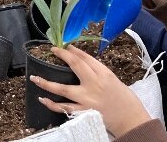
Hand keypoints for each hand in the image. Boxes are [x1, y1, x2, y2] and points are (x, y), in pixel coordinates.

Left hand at [30, 45, 150, 137]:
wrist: (132, 120)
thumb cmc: (124, 99)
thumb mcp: (113, 79)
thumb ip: (97, 71)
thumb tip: (79, 62)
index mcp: (104, 74)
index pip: (86, 58)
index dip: (74, 50)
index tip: (64, 46)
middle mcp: (95, 84)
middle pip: (75, 66)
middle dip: (62, 56)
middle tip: (52, 50)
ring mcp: (88, 99)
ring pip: (63, 89)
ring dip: (46, 83)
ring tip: (34, 78)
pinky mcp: (84, 113)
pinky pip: (65, 108)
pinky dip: (52, 104)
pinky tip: (43, 99)